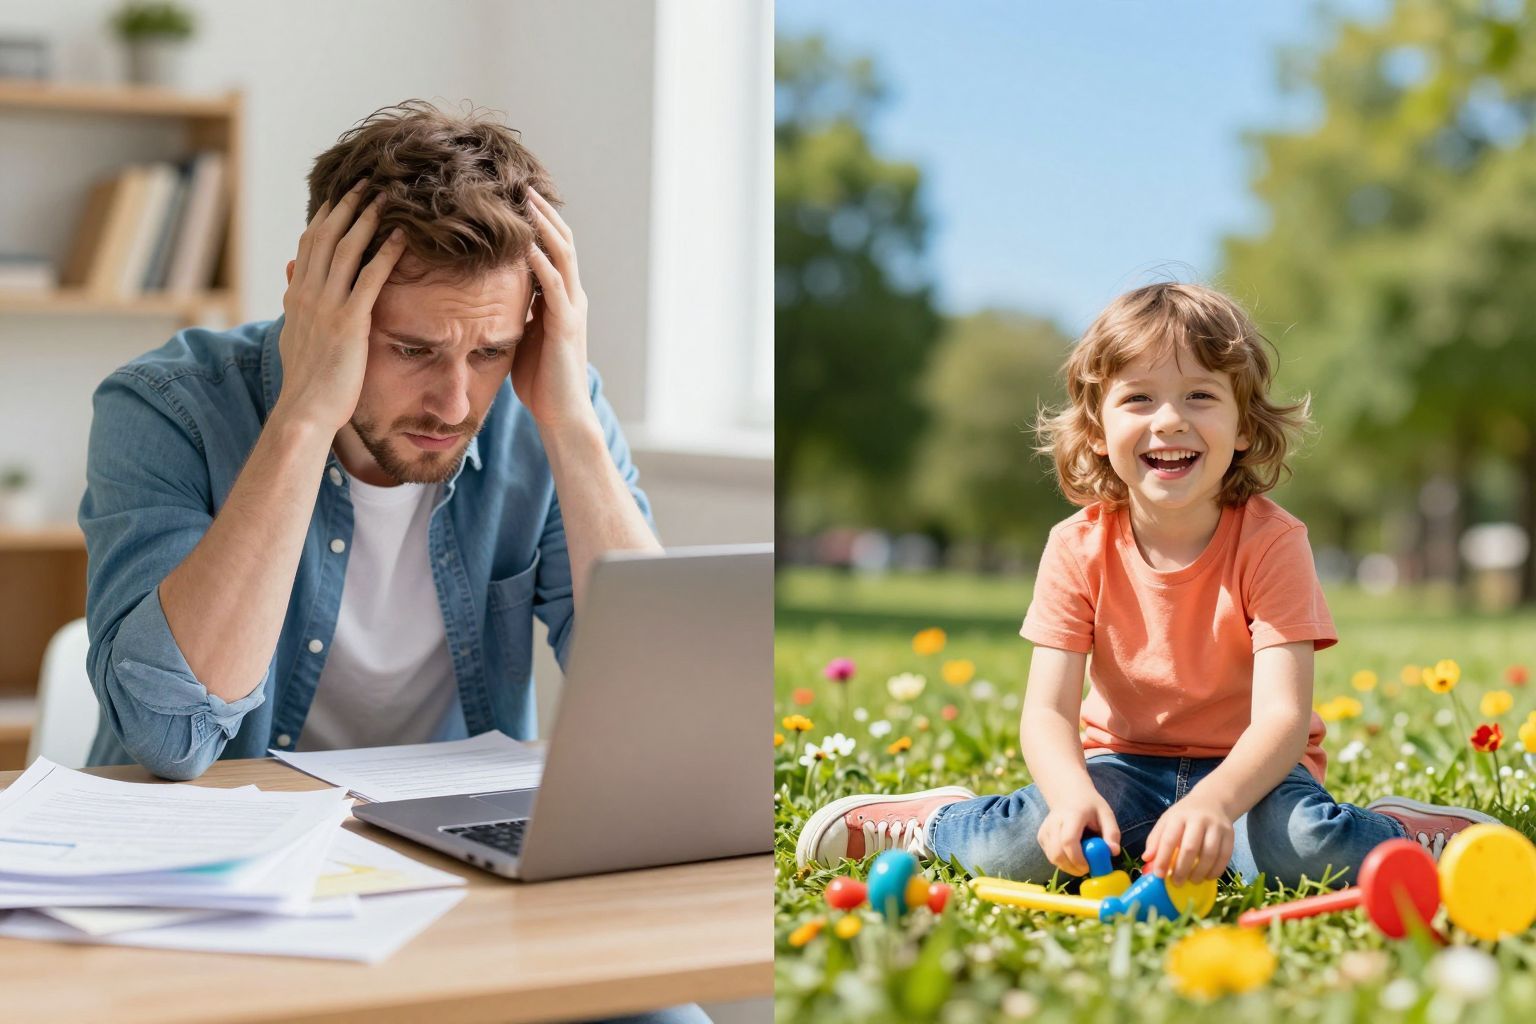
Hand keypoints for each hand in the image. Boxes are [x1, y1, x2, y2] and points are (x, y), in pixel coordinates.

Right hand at [273, 179, 405, 433]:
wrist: (304, 410)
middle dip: (346, 206)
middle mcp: (308, 294)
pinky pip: (369, 279)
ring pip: (346, 250)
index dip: (326, 216)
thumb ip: (294, 302)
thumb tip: (290, 275)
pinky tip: (401, 236)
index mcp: (297, 295)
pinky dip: (385, 254)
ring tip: (386, 196)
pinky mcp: (349, 323)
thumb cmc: (307, 380)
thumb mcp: (295, 334)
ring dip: (366, 219)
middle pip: (326, 237)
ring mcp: (327, 307)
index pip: (309, 244)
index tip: (342, 194)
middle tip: (367, 181)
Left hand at [512, 188, 595, 432]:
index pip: (553, 248)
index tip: (516, 196)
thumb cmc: (540, 381)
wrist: (562, 414)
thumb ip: (517, 311)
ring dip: (544, 226)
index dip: (539, 221)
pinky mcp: (565, 325)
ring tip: (526, 200)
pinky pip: (554, 286)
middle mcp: (572, 297)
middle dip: (542, 212)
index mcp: (561, 299)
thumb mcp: (524, 336)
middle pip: (562, 241)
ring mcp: (572, 309)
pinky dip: (541, 262)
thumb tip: (494, 294)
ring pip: (562, 255)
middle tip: (520, 183)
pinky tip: (527, 243)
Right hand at [1038, 792, 1120, 876]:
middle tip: (1087, 869)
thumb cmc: (1090, 806)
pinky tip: (1071, 853)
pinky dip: (1062, 862)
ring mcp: (1045, 829)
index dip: (1078, 859)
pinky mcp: (1041, 837)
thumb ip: (1112, 833)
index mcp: (1072, 815)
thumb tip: (1114, 852)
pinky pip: (1050, 856)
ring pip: (1052, 858)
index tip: (1090, 867)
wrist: (1069, 794)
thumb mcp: (1106, 814)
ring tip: (1081, 859)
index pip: (1068, 841)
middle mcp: (1054, 822)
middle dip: (1072, 868)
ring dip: (1068, 866)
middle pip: (1057, 853)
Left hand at [1143, 795, 1232, 885]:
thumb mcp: (1166, 821)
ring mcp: (1217, 827)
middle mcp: (1199, 819)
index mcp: (1179, 816)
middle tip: (1176, 883)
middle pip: (1190, 848)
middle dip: (1182, 869)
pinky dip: (1216, 870)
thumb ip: (1155, 840)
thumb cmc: (1184, 816)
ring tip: (1193, 881)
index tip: (1158, 875)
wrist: (1212, 801)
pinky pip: (1225, 857)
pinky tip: (1207, 876)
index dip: (1163, 858)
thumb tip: (1147, 860)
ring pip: (1210, 854)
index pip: (1169, 839)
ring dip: (1200, 872)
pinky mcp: (1230, 835)